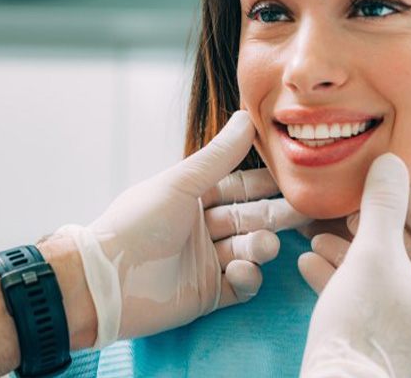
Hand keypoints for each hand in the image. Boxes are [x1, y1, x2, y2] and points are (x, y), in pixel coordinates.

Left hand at [58, 111, 309, 347]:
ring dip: (260, 246)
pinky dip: (246, 278)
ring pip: (248, 249)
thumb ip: (218, 155)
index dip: (266, 182)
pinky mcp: (208, 294)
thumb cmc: (138, 223)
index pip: (240, 186)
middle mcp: (204, 227)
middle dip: (276, 214)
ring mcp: (207, 261)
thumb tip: (247, 116)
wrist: (104, 281)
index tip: (294, 176)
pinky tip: (240, 271)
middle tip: (306, 211)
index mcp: (195, 197)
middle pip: (250, 218)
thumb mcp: (180, 183)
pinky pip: (239, 285)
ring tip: (264, 245)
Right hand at [299, 153, 410, 377]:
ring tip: (317, 236)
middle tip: (347, 213)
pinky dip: (339, 275)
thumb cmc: (365, 319)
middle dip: (373, 228)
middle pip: (408, 252)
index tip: (386, 193)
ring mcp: (404, 325)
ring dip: (349, 250)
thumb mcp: (373, 252)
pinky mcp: (375, 335)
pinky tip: (308, 262)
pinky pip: (362, 295)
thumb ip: (382, 204)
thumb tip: (390, 161)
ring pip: (380, 272)